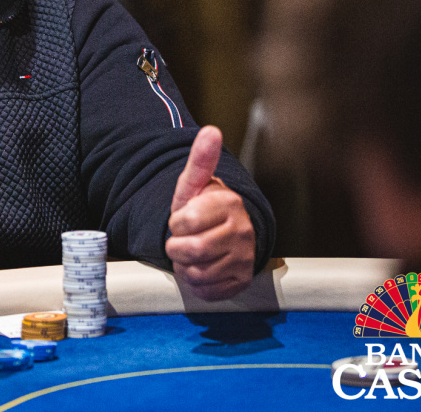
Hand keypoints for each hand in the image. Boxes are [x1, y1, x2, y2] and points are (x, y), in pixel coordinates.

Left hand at [165, 126, 255, 300]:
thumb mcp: (194, 184)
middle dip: (177, 247)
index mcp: (229, 204)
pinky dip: (197, 283)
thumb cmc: (202, 208)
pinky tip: (203, 267)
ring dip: (185, 265)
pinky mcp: (241, 281)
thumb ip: (200, 160)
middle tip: (184, 239)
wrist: (220, 234)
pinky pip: (206, 291)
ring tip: (194, 252)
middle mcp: (242, 231)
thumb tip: (210, 130)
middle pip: (190, 250)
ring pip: (197, 273)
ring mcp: (244, 258)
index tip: (184, 219)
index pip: (183, 222)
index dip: (176, 223)